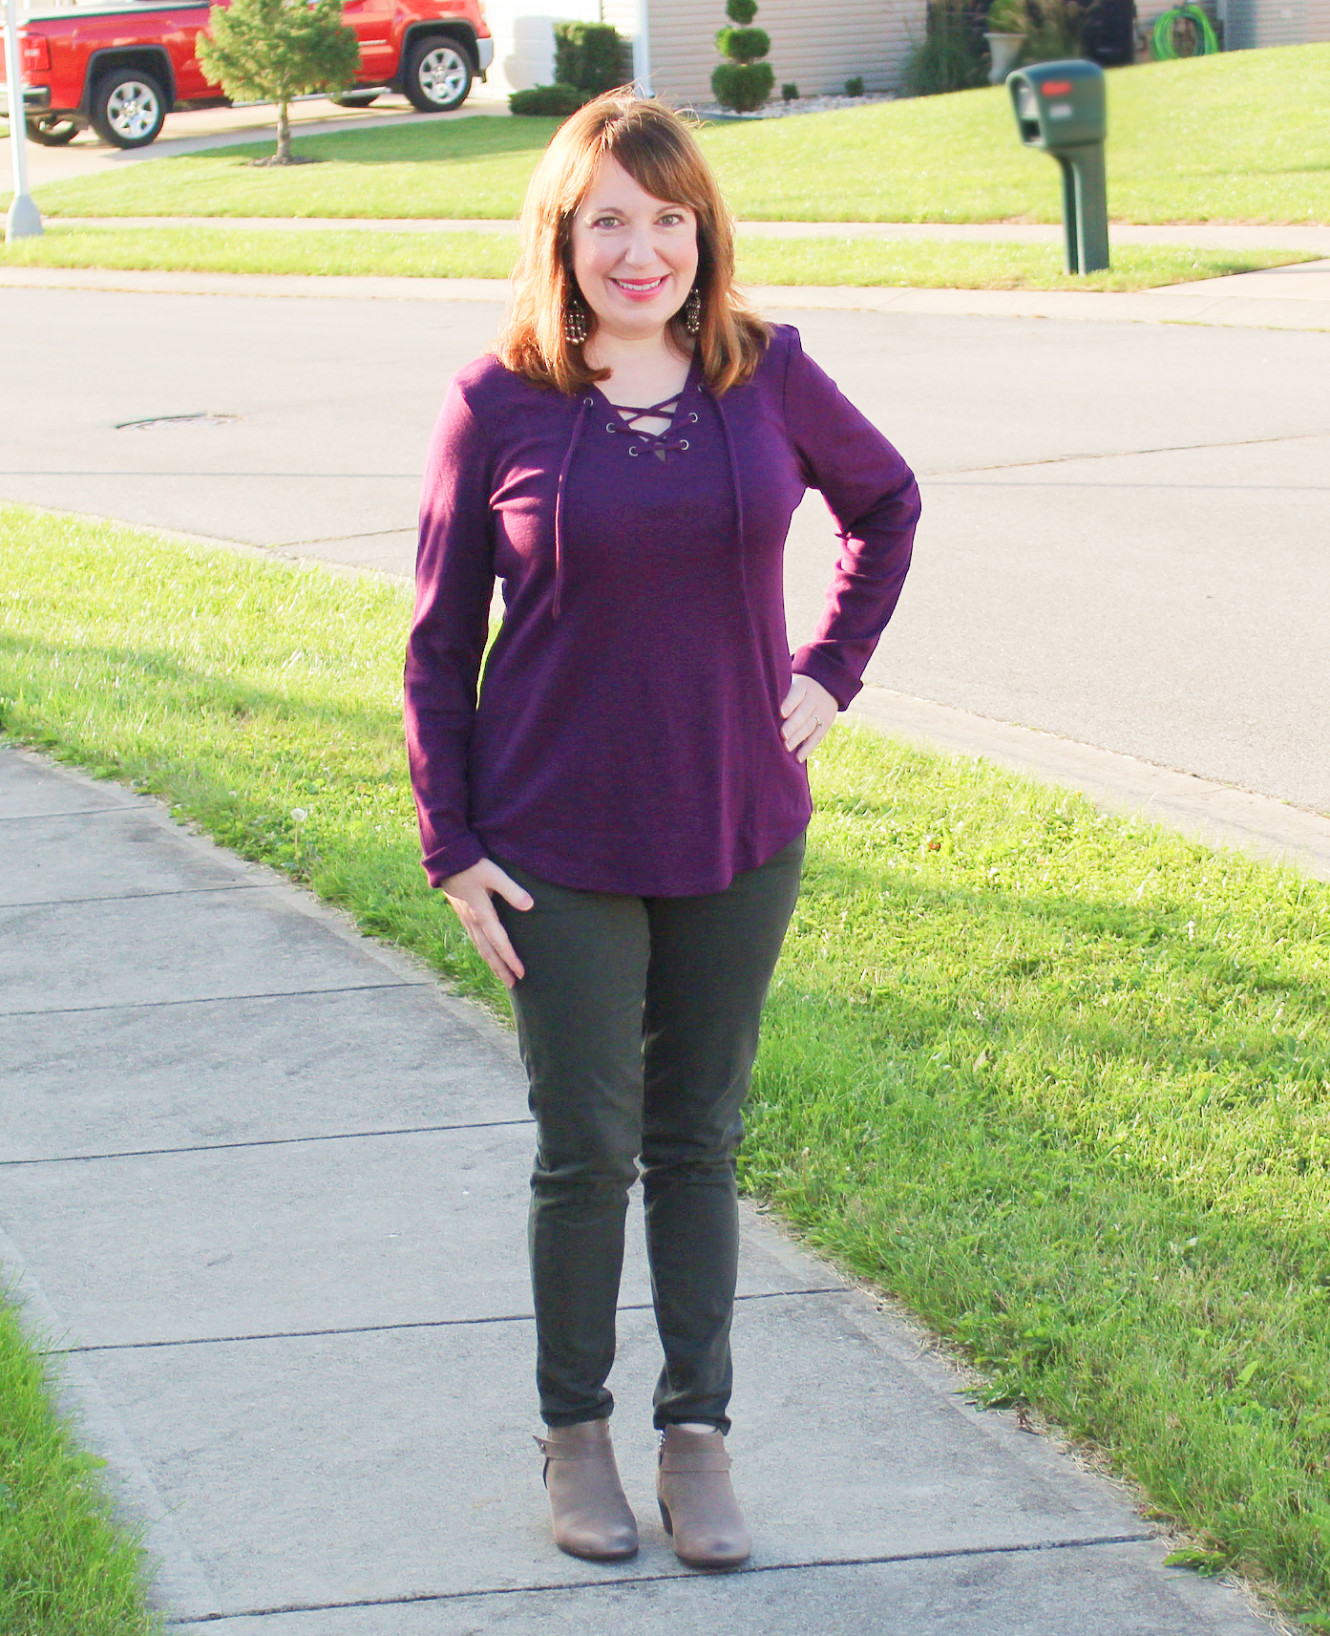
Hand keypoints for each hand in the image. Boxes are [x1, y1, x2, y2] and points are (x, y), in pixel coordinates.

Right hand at [440, 858, 532, 988]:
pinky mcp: (463, 914)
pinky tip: (486, 953)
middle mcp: (473, 920)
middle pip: (488, 950)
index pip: (499, 942)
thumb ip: (512, 890)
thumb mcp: (494, 874)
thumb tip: (529, 906)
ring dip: (491, 962)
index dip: (511, 958)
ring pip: (480, 946)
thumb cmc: (472, 864)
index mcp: (481, 913)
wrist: (445, 858)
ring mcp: (466, 918)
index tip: (521, 973)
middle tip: (512, 984)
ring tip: (501, 975)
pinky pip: (474, 939)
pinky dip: (482, 951)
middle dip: (500, 968)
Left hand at [780, 674, 836, 762]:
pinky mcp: (827, 724)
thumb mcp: (790, 684)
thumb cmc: (795, 689)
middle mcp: (814, 698)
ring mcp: (822, 711)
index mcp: (803, 686)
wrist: (825, 688)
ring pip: (810, 726)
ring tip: (786, 747)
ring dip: (798, 738)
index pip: (796, 694)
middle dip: (793, 725)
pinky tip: (798, 758)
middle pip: (803, 712)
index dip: (789, 703)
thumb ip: (778, 694)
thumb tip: (756, 706)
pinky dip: (807, 748)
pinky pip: (817, 737)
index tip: (781, 713)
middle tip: (782, 735)